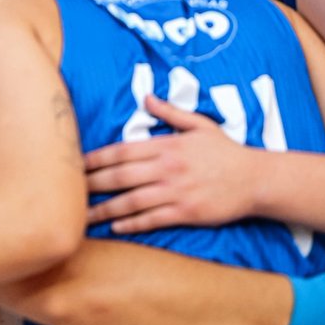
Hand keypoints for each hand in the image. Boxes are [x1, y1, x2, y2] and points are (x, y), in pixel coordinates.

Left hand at [85, 95, 254, 232]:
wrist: (256, 179)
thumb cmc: (226, 151)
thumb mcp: (199, 125)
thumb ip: (170, 112)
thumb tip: (146, 97)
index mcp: (166, 146)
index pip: (121, 151)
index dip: (95, 158)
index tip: (74, 164)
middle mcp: (167, 168)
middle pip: (120, 176)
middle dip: (91, 184)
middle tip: (67, 190)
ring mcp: (176, 192)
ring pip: (131, 201)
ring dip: (104, 209)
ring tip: (82, 216)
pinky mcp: (186, 213)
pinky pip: (152, 219)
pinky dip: (132, 224)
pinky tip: (115, 226)